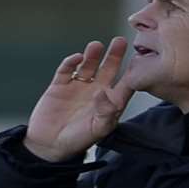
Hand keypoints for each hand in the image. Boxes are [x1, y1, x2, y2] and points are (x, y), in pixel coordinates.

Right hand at [22, 37, 134, 161]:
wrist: (48, 145)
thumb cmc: (77, 141)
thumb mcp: (97, 130)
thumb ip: (106, 113)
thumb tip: (104, 91)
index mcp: (109, 102)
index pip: (125, 84)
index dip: (133, 72)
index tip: (140, 58)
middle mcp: (95, 91)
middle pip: (108, 69)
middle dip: (115, 55)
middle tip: (120, 41)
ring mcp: (77, 87)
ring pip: (88, 66)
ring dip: (93, 55)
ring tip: (96, 46)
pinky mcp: (59, 86)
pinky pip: (66, 70)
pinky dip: (71, 62)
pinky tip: (77, 58)